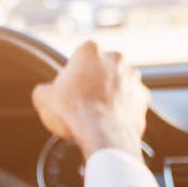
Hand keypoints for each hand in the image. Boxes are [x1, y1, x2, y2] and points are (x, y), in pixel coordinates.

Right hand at [31, 41, 149, 158]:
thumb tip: (44, 92)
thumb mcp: (44, 98)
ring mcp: (133, 77)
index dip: (72, 74)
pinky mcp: (144, 96)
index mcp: (90, 51)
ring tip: (97, 112)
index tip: (69, 88)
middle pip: (101, 68)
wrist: (103, 135)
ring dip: (111, 93)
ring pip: (119, 82)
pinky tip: (111, 120)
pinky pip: (131, 100)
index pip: (79, 57)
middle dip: (94, 80)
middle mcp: (115, 59)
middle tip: (83, 100)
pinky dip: (124, 107)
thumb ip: (44, 89)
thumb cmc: (73, 113)